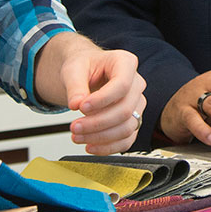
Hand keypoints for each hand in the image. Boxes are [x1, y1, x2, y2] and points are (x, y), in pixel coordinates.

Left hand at [35, 32, 144, 154]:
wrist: (87, 74)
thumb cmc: (84, 67)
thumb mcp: (73, 69)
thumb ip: (75, 86)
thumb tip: (75, 104)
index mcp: (126, 63)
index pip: (122, 85)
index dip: (102, 100)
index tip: (81, 108)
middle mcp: (136, 84)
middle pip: (125, 110)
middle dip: (97, 123)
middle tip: (74, 127)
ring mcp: (137, 104)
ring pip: (127, 127)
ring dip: (101, 137)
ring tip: (77, 136)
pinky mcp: (132, 121)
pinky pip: (127, 140)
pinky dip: (108, 148)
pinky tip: (90, 146)